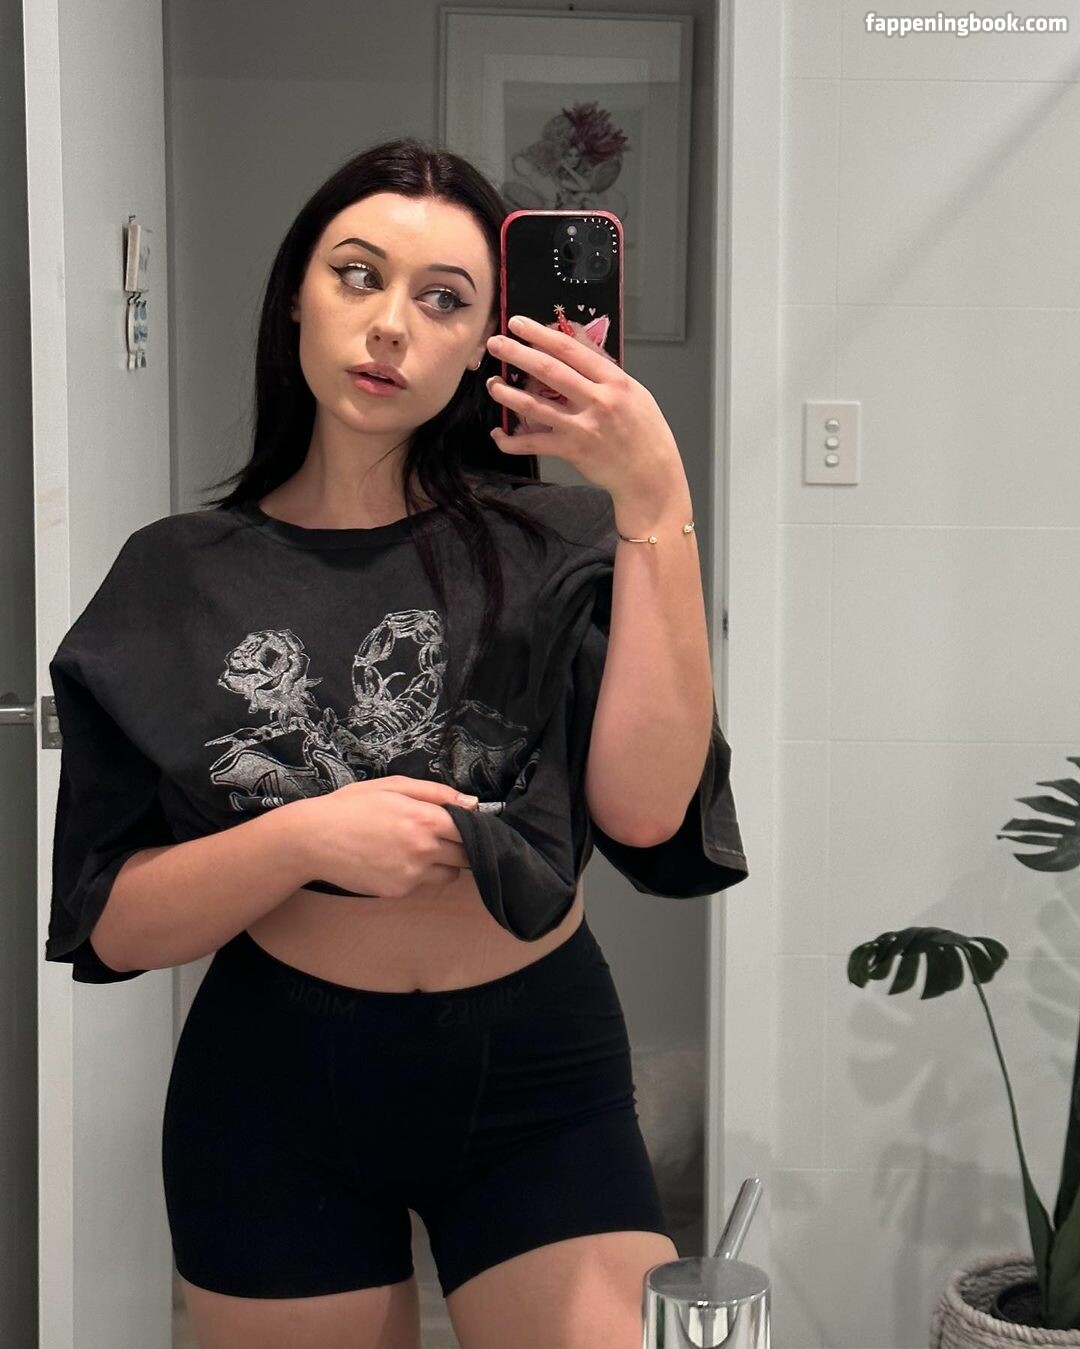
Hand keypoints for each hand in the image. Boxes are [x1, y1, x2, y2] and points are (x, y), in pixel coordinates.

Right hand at [296, 776, 478, 898]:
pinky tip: (394, 860)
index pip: (471, 829)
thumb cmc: (352, 806)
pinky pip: (423, 884)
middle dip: (461, 846)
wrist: (314, 838)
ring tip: (416, 848)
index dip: (471, 826)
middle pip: (466, 855)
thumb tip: (471, 804)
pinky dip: (418, 874)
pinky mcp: (399, 891)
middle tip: (440, 836)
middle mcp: (423, 849)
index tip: (463, 824)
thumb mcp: (394, 786)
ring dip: (443, 863)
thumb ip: (437, 793)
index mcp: (425, 819)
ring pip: (449, 874)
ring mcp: (412, 874)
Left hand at [484, 313, 686, 505]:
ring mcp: (583, 426)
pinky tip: (498, 435)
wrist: (650, 474)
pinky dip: (512, 441)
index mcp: (614, 380)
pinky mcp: (572, 450)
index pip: (571, 349)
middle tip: (495, 343)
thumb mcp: (634, 393)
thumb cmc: (645, 432)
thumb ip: (604, 374)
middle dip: (517, 353)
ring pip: (536, 405)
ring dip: (508, 393)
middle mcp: (597, 400)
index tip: (519, 324)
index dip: (541, 334)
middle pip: (549, 370)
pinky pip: (534, 443)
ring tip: (492, 384)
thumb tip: (576, 350)